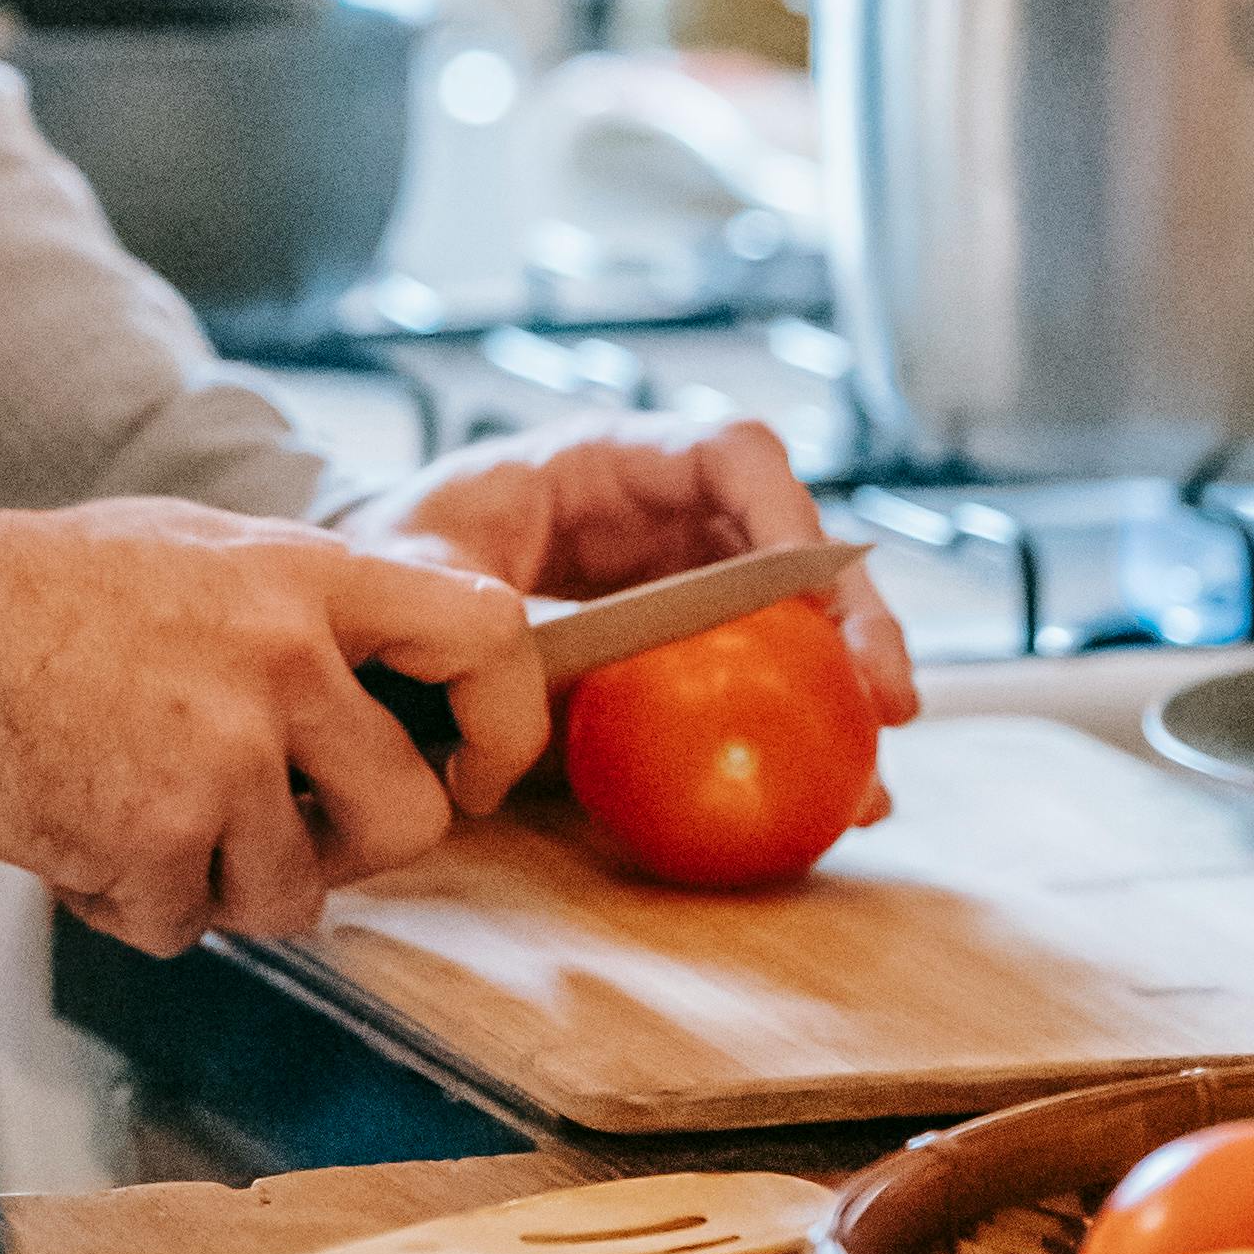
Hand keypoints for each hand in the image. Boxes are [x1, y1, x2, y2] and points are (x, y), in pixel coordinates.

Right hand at [0, 500, 549, 952]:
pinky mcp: (156, 838)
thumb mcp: (206, 550)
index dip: (503, 723)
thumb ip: (307, 609)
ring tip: (149, 810)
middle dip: (352, 850)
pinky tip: (87, 831)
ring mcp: (223, 757)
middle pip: (410, 819)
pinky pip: (187, 924)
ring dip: (227, 883)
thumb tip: (389, 685)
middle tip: (284, 826)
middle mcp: (285, 666)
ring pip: (295, 896)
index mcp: (309, 579)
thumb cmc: (49, 590)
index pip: (487, 637)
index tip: (467, 771)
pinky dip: (137, 902)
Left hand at [353, 425, 915, 742]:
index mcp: (608, 458)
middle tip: (885, 699)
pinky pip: (755, 675)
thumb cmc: (395, 550)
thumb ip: (474, 623)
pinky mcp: (679, 642)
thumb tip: (542, 711)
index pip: (728, 454)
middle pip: (791, 542)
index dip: (783, 511)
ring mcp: (680, 575)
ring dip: (842, 691)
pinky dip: (796, 730)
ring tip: (868, 782)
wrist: (368, 591)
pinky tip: (829, 799)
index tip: (810, 590)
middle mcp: (664, 509)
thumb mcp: (418, 572)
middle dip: (853, 616)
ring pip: (795, 617)